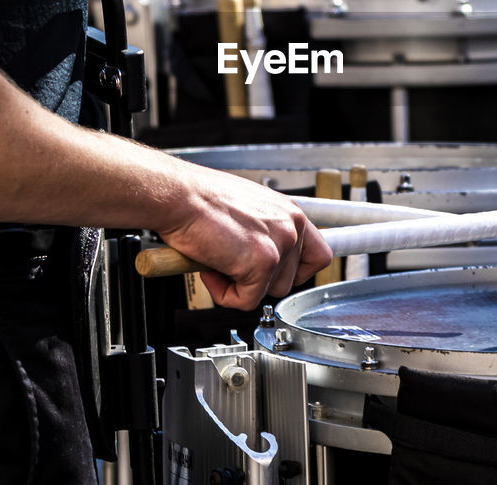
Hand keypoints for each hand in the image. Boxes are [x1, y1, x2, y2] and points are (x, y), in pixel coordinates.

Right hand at [155, 165, 332, 309]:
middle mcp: (291, 225)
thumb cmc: (200, 199)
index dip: (296, 271)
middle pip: (290, 280)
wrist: (178, 196)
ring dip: (239, 286)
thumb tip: (263, 259)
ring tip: (217, 261)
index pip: (318, 255)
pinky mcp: (263, 262)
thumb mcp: (246, 210)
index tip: (278, 275)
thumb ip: (264, 232)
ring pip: (269, 292)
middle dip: (258, 280)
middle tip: (229, 263)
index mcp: (289, 212)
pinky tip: (210, 270)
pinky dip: (224, 294)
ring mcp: (280, 244)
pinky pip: (247, 301)